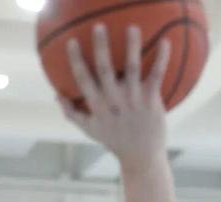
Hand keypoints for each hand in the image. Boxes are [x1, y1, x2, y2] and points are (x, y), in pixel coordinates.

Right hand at [58, 24, 170, 169]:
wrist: (142, 157)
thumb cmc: (115, 141)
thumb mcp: (90, 130)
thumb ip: (72, 113)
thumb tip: (56, 95)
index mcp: (98, 107)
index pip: (84, 80)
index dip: (77, 61)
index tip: (72, 41)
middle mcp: (115, 102)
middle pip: (105, 71)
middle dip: (101, 48)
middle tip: (99, 26)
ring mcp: (134, 101)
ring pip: (132, 70)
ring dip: (132, 47)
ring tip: (132, 28)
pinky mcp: (152, 102)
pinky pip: (157, 77)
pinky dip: (161, 59)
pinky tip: (165, 42)